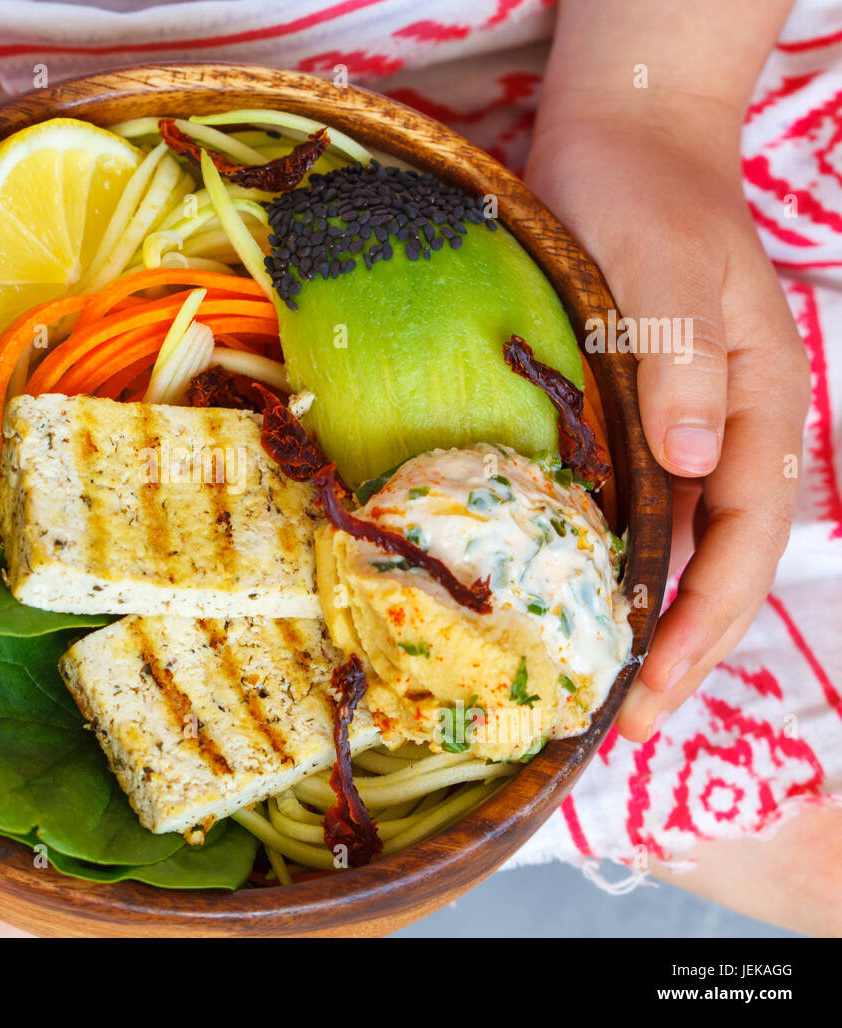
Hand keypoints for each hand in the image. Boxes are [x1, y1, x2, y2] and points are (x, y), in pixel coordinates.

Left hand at [525, 104, 809, 741]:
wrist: (621, 146)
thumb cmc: (646, 200)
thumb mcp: (667, 271)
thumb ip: (684, 362)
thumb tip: (690, 465)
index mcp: (758, 410)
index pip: (742, 544)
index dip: (704, 624)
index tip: (653, 689)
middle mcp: (725, 434)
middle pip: (713, 565)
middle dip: (675, 649)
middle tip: (617, 723)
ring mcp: (678, 429)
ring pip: (672, 548)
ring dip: (640, 618)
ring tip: (591, 685)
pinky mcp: (629, 418)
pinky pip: (628, 509)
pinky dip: (606, 563)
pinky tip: (566, 598)